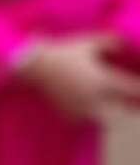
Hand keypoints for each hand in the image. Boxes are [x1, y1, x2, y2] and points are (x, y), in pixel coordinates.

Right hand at [21, 35, 139, 120]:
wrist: (34, 65)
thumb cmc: (63, 52)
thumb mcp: (88, 43)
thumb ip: (110, 42)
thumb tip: (125, 45)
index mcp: (103, 80)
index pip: (131, 89)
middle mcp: (95, 98)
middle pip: (123, 112)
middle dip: (131, 108)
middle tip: (134, 105)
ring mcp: (81, 109)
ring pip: (105, 120)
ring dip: (110, 115)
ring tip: (112, 111)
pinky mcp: (68, 115)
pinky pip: (85, 122)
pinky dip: (89, 118)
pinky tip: (88, 111)